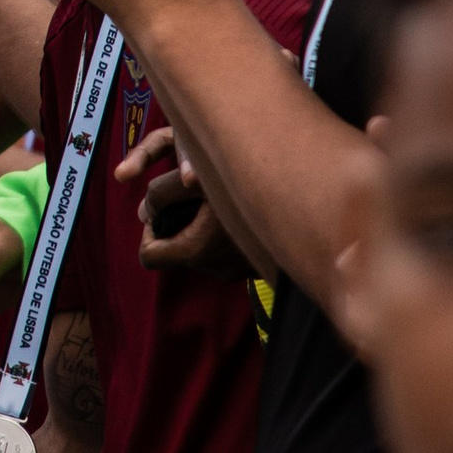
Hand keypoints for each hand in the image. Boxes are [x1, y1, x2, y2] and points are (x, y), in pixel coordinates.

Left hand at [115, 123, 243, 274]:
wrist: (308, 211)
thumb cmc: (246, 190)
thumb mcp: (199, 182)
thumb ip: (164, 193)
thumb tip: (143, 212)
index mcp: (196, 251)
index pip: (148, 257)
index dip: (147, 230)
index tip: (159, 207)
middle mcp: (214, 268)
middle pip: (174, 250)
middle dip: (173, 223)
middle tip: (184, 194)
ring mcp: (235, 270)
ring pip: (198, 247)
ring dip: (197, 224)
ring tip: (210, 197)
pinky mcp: (253, 265)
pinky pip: (222, 249)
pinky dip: (219, 231)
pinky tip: (231, 208)